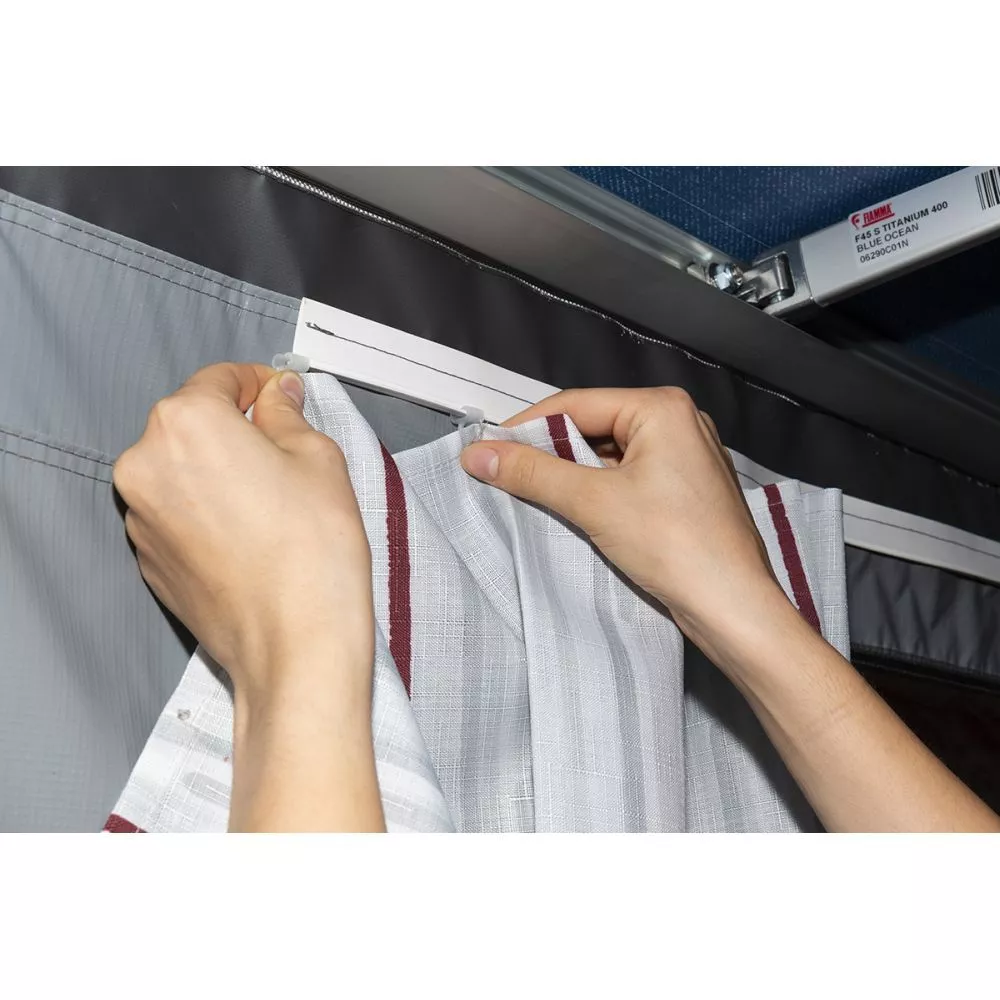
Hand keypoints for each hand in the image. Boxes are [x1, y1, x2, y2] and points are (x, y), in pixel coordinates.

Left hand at [113, 364, 374, 707]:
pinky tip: (253, 534)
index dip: (257, 383)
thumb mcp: (318, 458)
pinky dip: (207, 511)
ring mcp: (140, 516)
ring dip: (219, 470)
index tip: (280, 395)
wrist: (294, 644)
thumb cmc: (311, 552)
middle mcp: (145, 464)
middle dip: (236, 428)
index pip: (219, 378)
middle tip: (286, 451)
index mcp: (185, 424)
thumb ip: (286, 414)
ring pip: (182, 470)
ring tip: (273, 502)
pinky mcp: (148, 558)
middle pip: (192, 423)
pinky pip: (177, 513)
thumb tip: (277, 395)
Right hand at [460, 387, 785, 651]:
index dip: (527, 427)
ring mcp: (688, 457)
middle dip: (550, 453)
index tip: (488, 451)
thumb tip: (477, 454)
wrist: (733, 606)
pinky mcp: (688, 490)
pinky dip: (599, 492)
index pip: (576, 404)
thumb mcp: (593, 503)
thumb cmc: (674, 545)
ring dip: (573, 475)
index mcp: (662, 408)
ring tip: (533, 496)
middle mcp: (680, 422)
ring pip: (610, 455)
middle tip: (507, 475)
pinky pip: (630, 478)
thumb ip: (533, 473)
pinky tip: (575, 513)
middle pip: (593, 427)